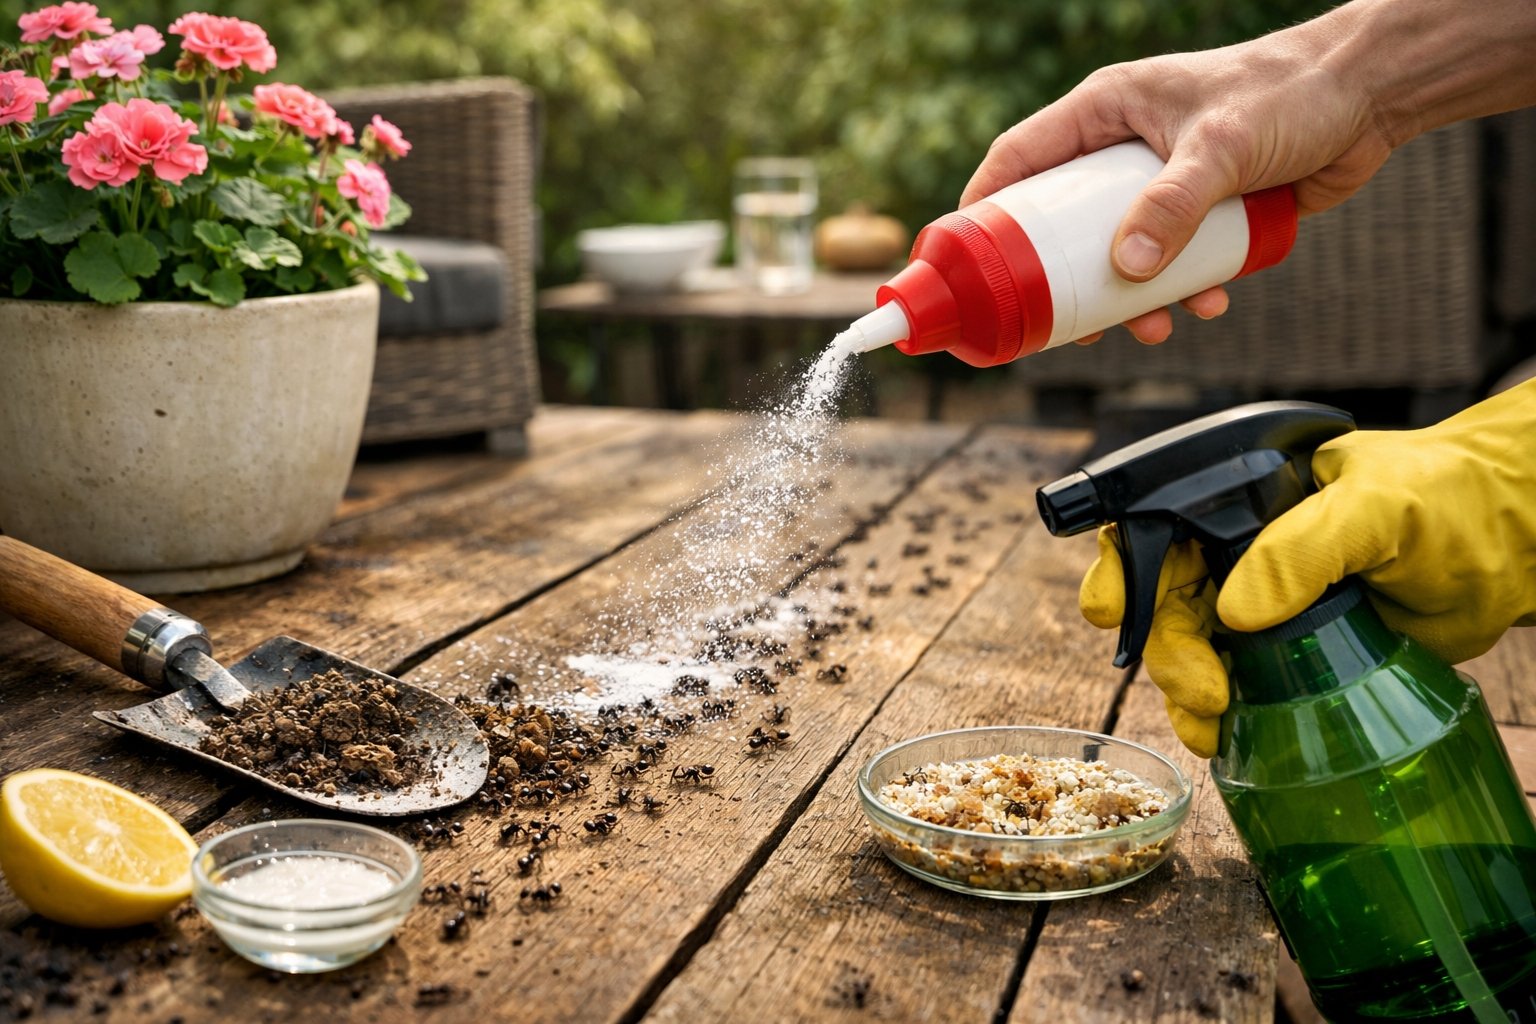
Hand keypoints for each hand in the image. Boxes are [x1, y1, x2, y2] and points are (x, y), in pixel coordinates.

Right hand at [963, 11, 1394, 347]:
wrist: (1368, 95)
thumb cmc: (1289, 93)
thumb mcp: (1220, 148)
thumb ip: (1171, 206)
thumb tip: (1127, 271)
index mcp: (1105, 110)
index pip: (1019, 158)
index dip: (984, 210)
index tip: (964, 261)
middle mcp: (1122, 146)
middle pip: (1061, 220)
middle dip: (1062, 277)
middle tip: (1058, 323)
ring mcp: (1157, 180)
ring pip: (1116, 251)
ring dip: (1128, 297)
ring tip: (1151, 326)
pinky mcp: (1197, 209)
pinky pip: (1168, 260)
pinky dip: (1180, 290)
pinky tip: (1207, 304)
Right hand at [1079, 379, 1535, 756]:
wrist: (1515, 546)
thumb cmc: (1447, 498)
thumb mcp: (1373, 506)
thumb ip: (1303, 549)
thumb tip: (1235, 610)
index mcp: (1241, 501)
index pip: (1157, 527)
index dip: (1122, 569)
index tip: (1113, 613)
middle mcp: (1240, 551)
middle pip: (1165, 602)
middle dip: (1166, 650)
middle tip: (1202, 690)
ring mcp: (1264, 606)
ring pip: (1192, 650)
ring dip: (1186, 691)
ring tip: (1213, 722)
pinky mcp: (1293, 655)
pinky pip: (1236, 685)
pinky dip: (1221, 716)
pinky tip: (1225, 737)